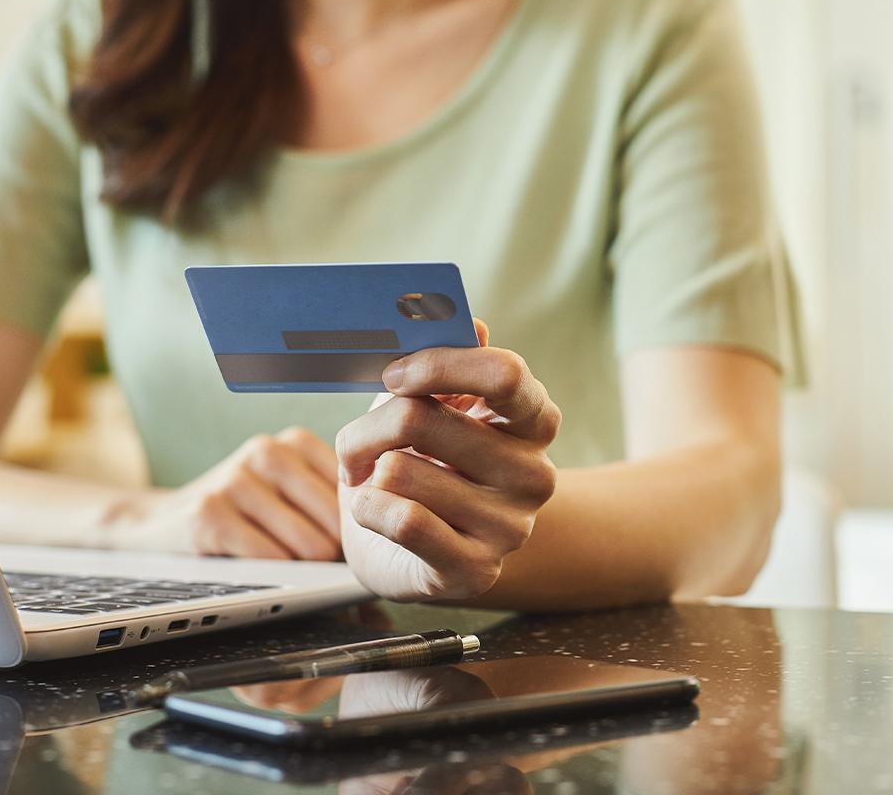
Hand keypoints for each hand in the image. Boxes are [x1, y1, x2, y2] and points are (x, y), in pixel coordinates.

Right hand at [107, 427, 341, 559]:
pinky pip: (269, 556)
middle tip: (324, 568)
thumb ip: (330, 500)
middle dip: (335, 552)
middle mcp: (266, 451)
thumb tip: (383, 540)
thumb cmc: (244, 514)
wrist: (165, 521)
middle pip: (335, 521)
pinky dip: (276, 574)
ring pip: (307, 542)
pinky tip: (266, 569)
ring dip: (306, 568)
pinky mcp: (209, 511)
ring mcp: (235, 478)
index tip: (349, 544)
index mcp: (295, 442)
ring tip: (295, 569)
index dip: (357, 526)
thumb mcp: (287, 492)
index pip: (355, 491)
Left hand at [335, 321, 559, 600]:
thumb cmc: (425, 462)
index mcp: (533, 420)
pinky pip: (404, 521)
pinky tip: (371, 510)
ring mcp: (511, 526)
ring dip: (365, 473)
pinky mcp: (476, 571)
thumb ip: (447, 363)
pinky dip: (369, 509)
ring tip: (372, 482)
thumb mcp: (431, 405)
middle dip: (370, 427)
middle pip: (424, 420)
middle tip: (358, 442)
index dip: (437, 366)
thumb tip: (471, 321)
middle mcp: (534, 474)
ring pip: (401, 472)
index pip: (504, 374)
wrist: (419, 549)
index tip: (394, 375)